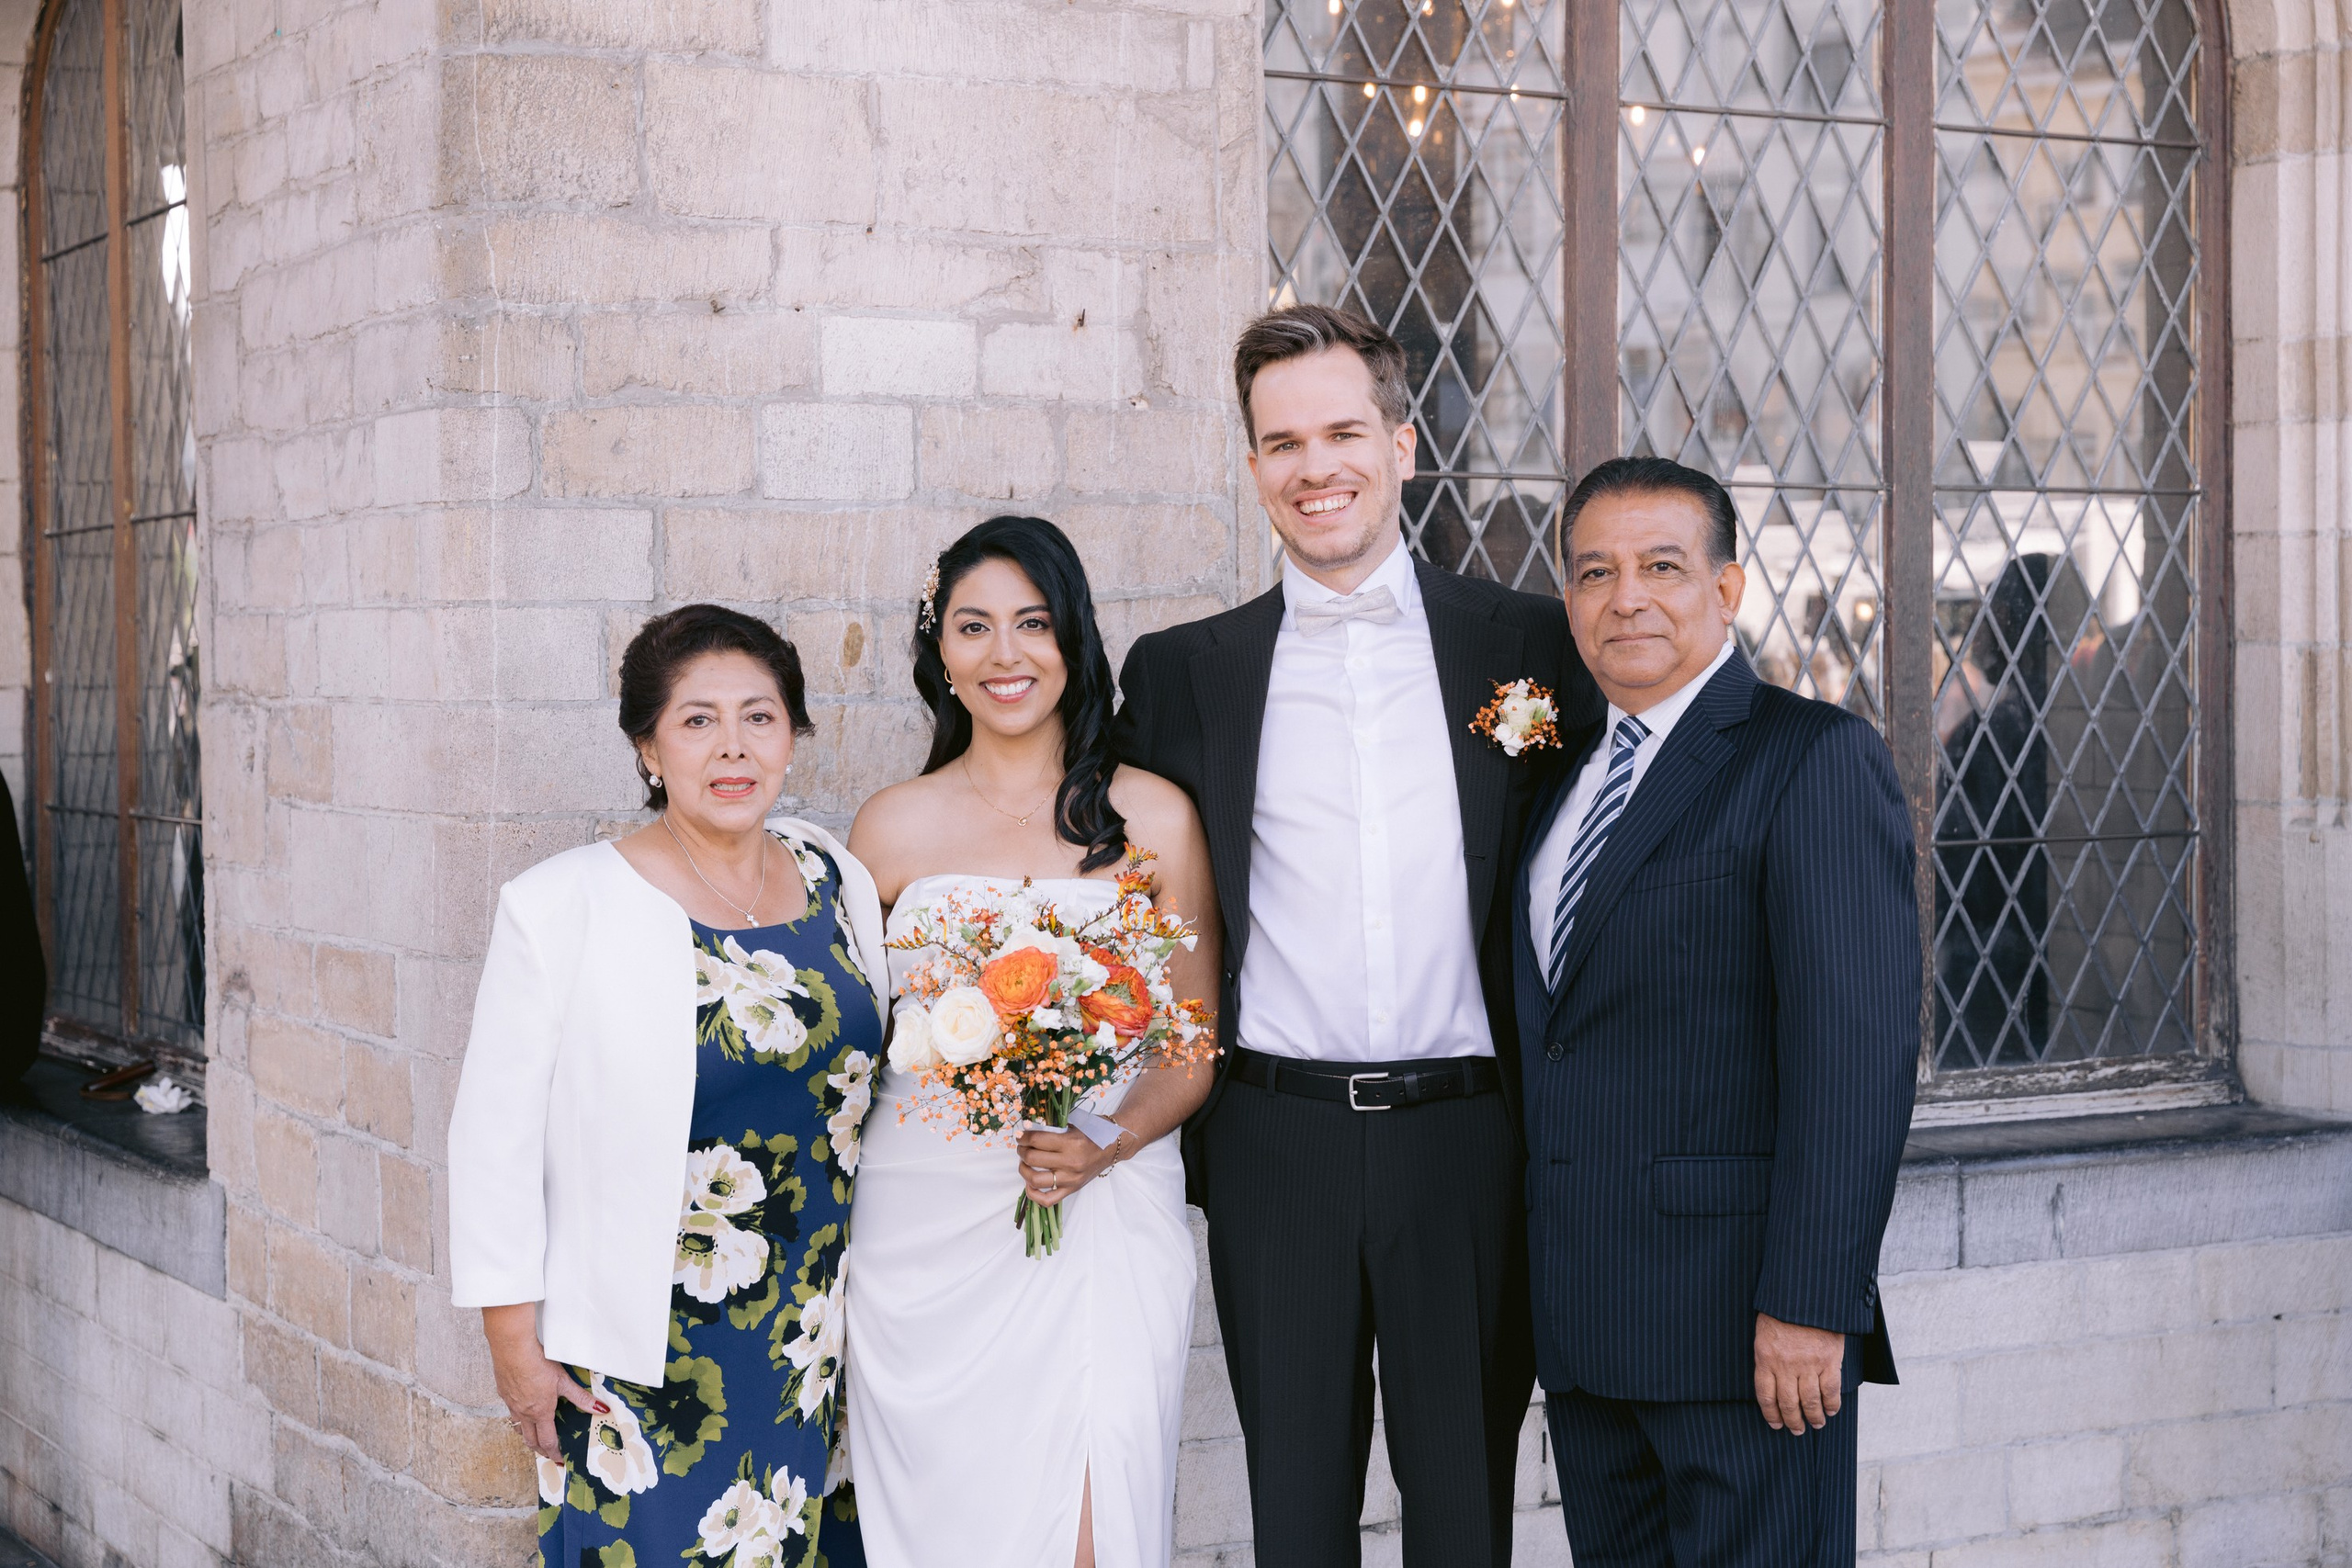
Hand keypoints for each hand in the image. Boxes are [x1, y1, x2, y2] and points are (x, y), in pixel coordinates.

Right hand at [482, 1303, 604, 1461]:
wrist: (513, 1350)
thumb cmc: (538, 1364)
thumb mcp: (563, 1381)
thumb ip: (581, 1397)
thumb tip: (600, 1409)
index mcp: (540, 1412)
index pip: (547, 1441)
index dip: (554, 1452)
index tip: (559, 1459)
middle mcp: (523, 1412)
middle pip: (530, 1440)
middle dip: (540, 1450)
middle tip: (548, 1454)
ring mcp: (511, 1404)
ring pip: (518, 1427)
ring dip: (527, 1436)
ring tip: (534, 1437)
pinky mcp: (504, 1393)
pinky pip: (511, 1411)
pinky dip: (518, 1417)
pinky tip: (522, 1409)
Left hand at [1016, 1124, 1128, 1207]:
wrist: (1112, 1147)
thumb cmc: (1093, 1133)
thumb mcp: (1073, 1125)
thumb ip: (1052, 1130)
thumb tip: (1027, 1133)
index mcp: (1071, 1143)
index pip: (1036, 1141)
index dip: (1023, 1138)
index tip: (1021, 1136)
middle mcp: (1070, 1163)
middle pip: (1033, 1159)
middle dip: (1022, 1151)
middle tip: (1022, 1147)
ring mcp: (1070, 1179)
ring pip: (1035, 1180)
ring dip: (1023, 1170)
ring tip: (1024, 1163)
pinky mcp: (1072, 1189)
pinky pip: (1047, 1200)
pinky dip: (1033, 1194)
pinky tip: (1030, 1183)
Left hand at [1753, 1311, 1845, 1433]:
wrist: (1805, 1293)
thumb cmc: (1781, 1309)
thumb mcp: (1765, 1331)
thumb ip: (1768, 1356)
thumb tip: (1772, 1379)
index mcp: (1765, 1358)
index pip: (1765, 1396)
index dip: (1771, 1414)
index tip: (1776, 1424)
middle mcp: (1785, 1365)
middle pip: (1788, 1403)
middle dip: (1793, 1421)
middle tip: (1797, 1431)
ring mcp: (1808, 1364)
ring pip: (1810, 1401)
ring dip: (1814, 1417)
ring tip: (1816, 1424)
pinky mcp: (1829, 1360)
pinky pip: (1831, 1390)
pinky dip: (1832, 1404)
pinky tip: (1832, 1410)